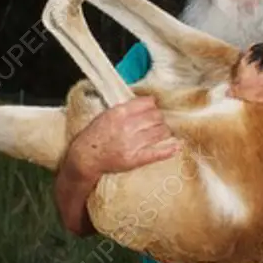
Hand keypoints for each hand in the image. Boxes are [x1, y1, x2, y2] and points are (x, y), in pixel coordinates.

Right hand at [67, 96, 182, 180]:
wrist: (85, 157)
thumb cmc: (95, 135)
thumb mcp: (107, 114)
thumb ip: (126, 108)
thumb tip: (148, 103)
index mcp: (119, 113)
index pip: (147, 103)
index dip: (153, 106)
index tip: (153, 109)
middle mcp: (126, 127)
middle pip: (156, 117)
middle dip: (159, 119)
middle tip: (157, 122)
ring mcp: (131, 144)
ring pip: (160, 132)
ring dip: (164, 131)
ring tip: (162, 132)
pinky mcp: (135, 159)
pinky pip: (156, 153)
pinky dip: (169, 149)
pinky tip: (177, 146)